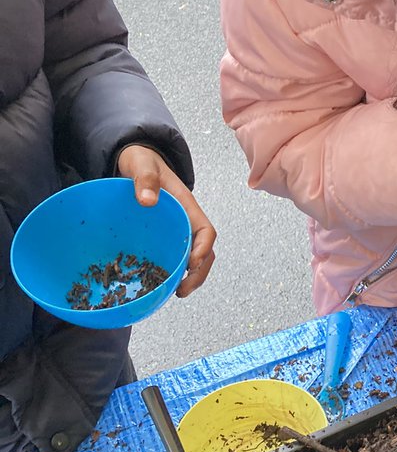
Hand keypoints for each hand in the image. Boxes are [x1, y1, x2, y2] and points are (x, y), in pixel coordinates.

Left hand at [116, 145, 215, 296]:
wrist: (135, 159)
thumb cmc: (141, 160)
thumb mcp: (141, 163)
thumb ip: (145, 179)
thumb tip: (148, 201)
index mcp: (186, 206)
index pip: (206, 231)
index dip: (203, 250)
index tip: (190, 264)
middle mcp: (186, 221)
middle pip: (205, 251)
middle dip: (199, 273)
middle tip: (182, 291)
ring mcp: (177, 230)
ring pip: (193, 257)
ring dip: (191, 277)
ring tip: (177, 293)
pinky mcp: (165, 235)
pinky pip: (175, 255)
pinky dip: (173, 272)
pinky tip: (161, 282)